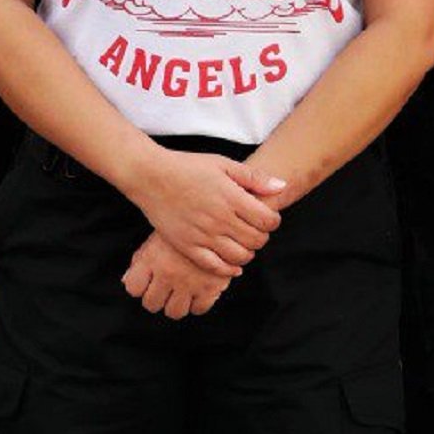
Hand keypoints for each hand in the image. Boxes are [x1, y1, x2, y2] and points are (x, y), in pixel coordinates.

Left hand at [123, 230, 229, 318]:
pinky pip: (199, 309)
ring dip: (176, 304)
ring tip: (180, 292)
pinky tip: (197, 291)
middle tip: (164, 289)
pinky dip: (197, 304)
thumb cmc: (185, 224)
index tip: (146, 282)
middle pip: (151, 304)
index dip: (139, 286)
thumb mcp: (158, 236)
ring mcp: (189, 282)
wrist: (218, 218)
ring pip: (174, 312)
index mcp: (152, 258)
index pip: (133, 288)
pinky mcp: (211, 287)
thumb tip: (127, 281)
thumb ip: (141, 260)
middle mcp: (168, 273)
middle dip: (156, 298)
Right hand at [134, 147, 284, 275]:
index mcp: (231, 197)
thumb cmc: (188, 167)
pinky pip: (215, 267)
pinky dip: (229, 269)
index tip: (267, 218)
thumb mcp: (223, 164)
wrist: (151, 176)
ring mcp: (204, 235)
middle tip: (255, 231)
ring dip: (248, 253)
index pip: (267, 220)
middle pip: (256, 240)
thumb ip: (254, 178)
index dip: (273, 221)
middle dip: (262, 237)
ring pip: (240, 256)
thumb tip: (282, 187)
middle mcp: (220, 219)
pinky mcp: (188, 246)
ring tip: (243, 244)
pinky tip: (232, 263)